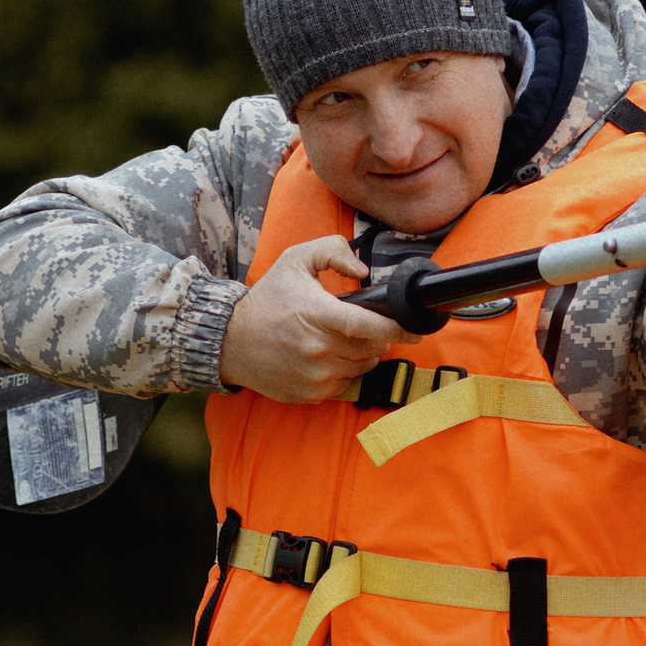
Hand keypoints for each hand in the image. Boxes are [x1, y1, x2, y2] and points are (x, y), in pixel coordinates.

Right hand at [219, 237, 403, 400]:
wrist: (232, 341)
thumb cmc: (267, 299)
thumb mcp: (295, 260)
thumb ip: (332, 251)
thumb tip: (362, 270)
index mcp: (317, 313)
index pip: (367, 325)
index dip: (396, 329)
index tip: (413, 330)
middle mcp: (317, 348)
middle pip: (371, 348)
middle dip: (376, 337)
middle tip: (362, 327)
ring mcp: (315, 374)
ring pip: (362, 368)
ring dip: (362, 355)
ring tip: (343, 340)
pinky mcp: (310, 393)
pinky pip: (346, 385)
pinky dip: (346, 372)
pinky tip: (329, 358)